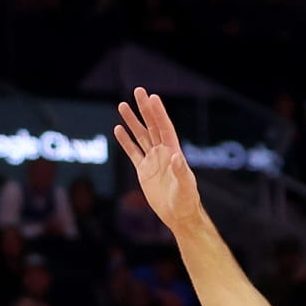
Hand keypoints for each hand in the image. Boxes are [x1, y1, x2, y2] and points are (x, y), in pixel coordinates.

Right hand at [115, 87, 202, 229]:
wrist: (178, 215)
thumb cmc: (186, 201)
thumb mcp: (185, 187)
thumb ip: (181, 172)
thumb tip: (176, 157)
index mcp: (173, 152)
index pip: (164, 128)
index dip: (159, 113)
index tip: (152, 98)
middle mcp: (163, 152)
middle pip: (152, 126)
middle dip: (145, 109)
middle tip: (138, 91)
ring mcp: (153, 160)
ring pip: (141, 136)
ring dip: (132, 121)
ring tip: (122, 105)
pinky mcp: (144, 170)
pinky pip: (133, 152)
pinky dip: (126, 141)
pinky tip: (119, 129)